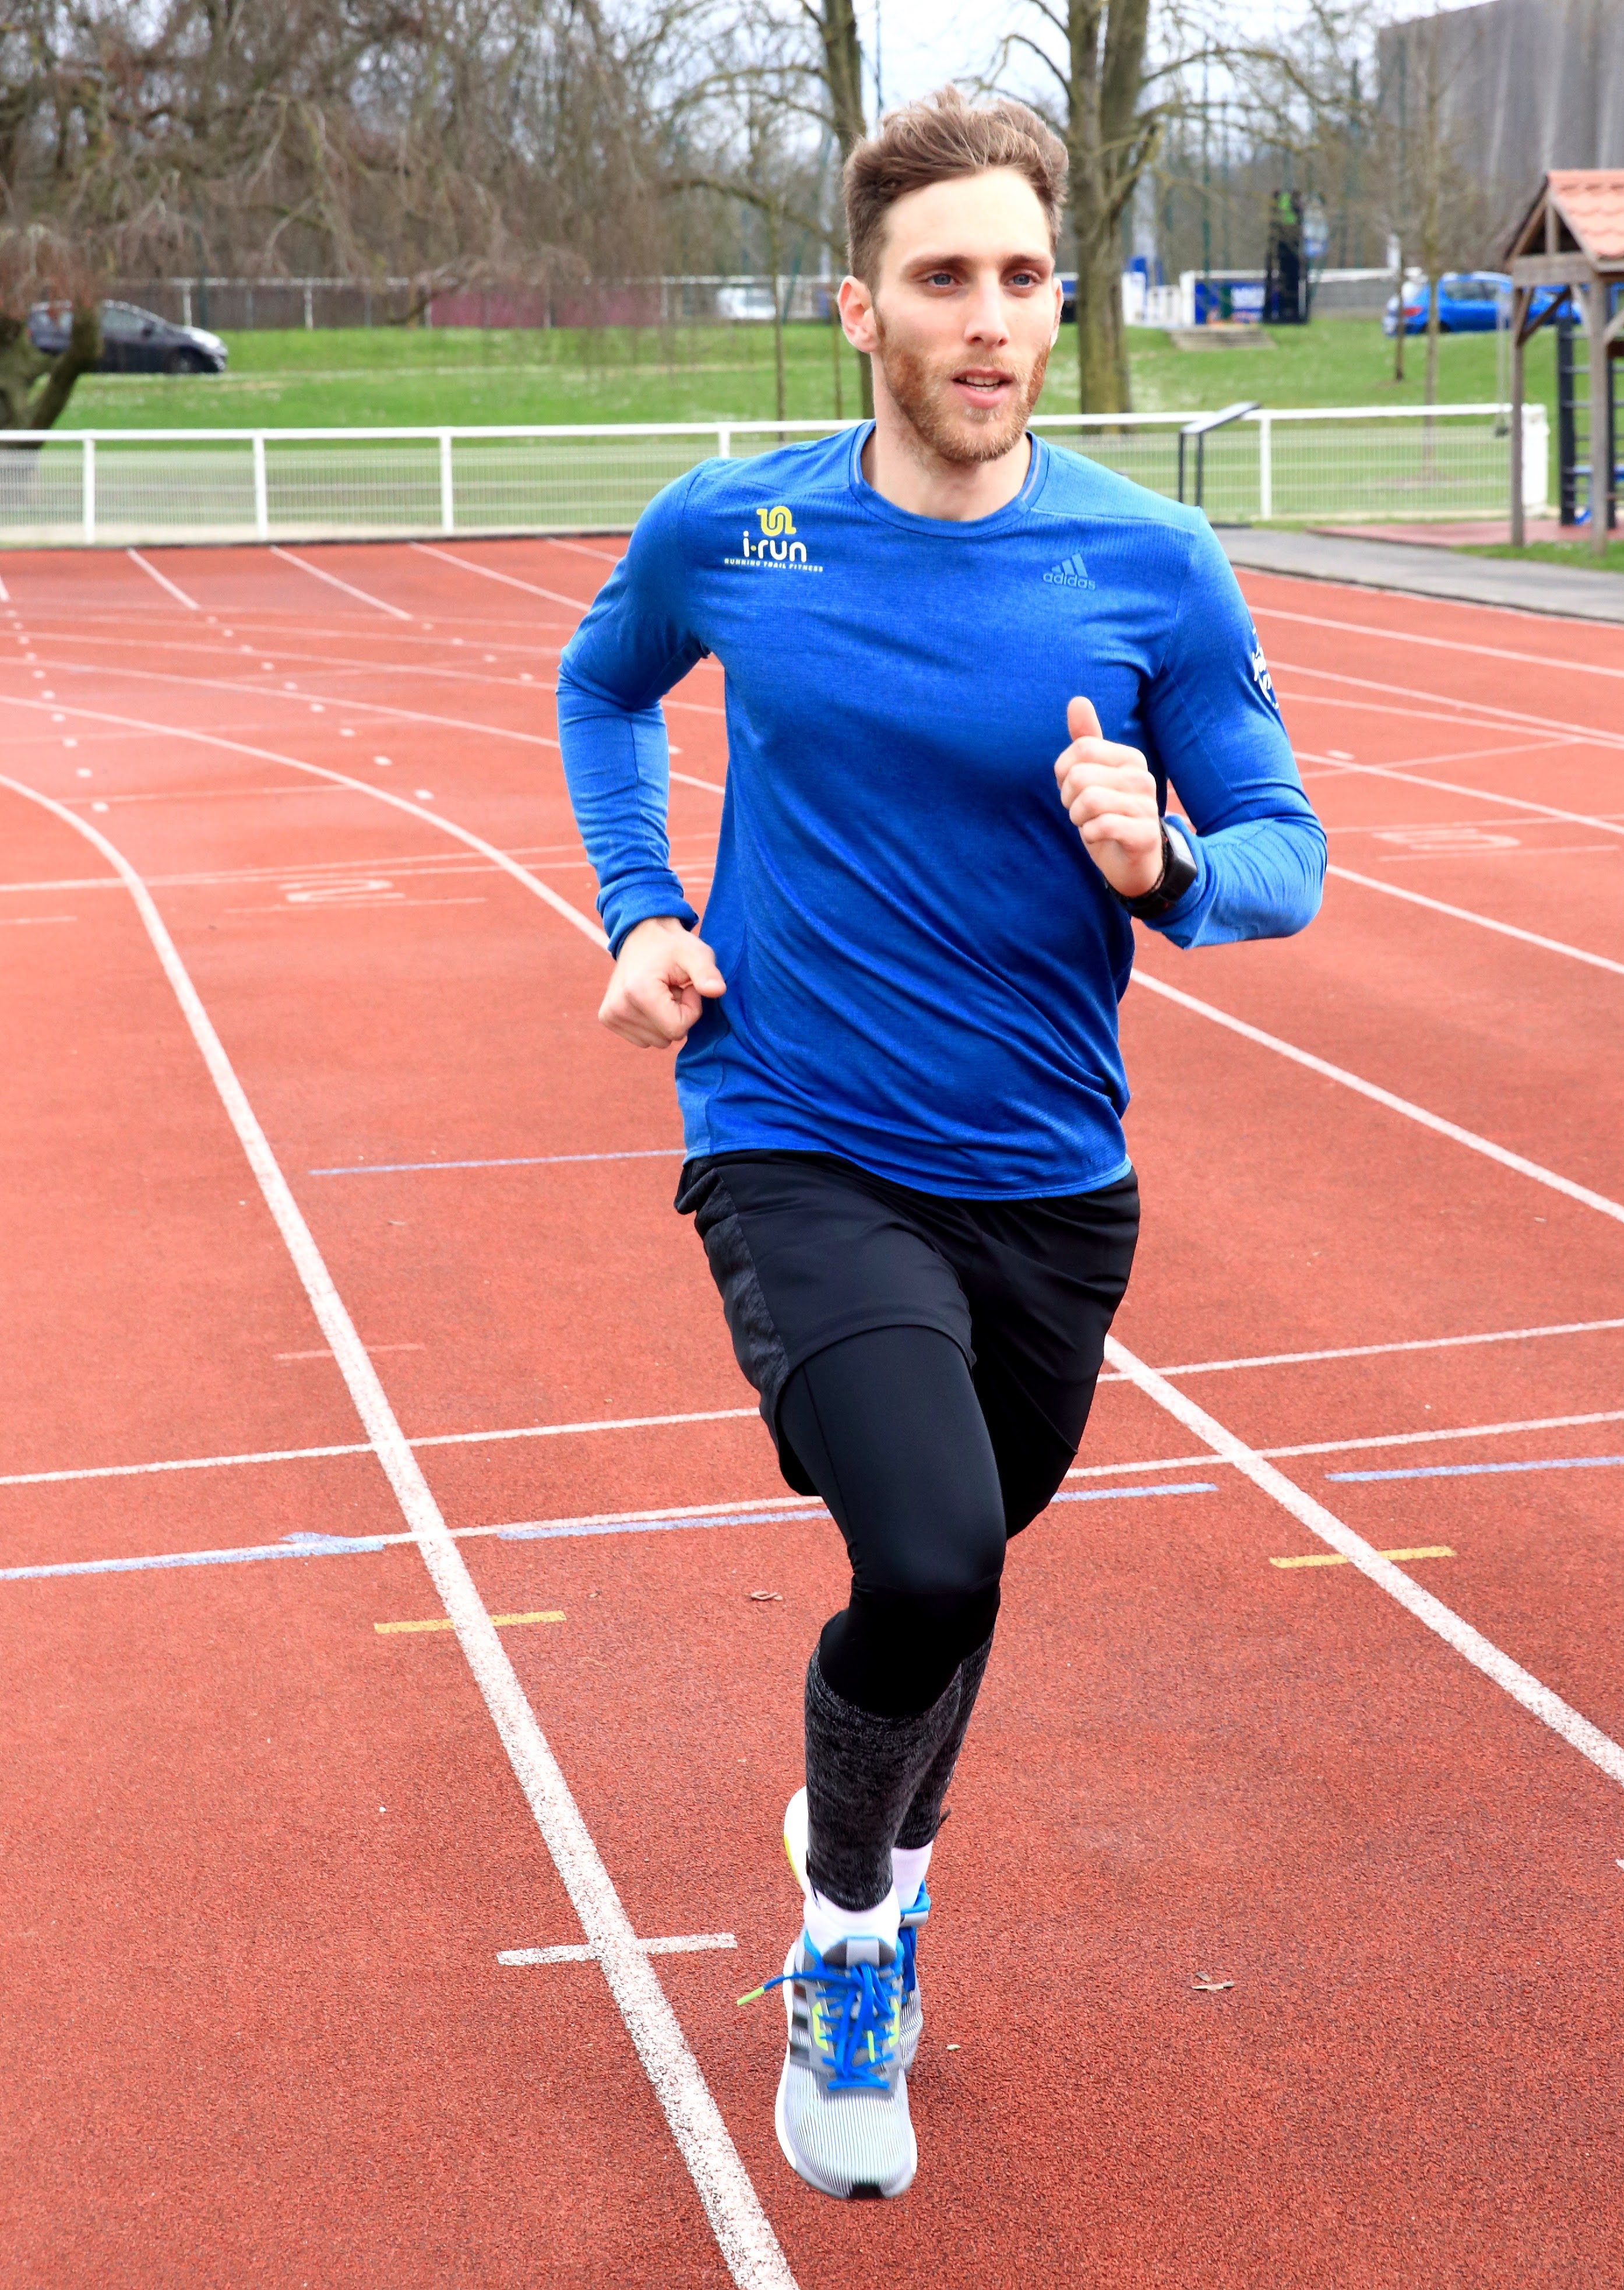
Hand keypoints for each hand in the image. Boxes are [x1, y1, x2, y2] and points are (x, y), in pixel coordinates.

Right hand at [598, 916, 725, 1048]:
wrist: (641, 934)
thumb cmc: (673, 945)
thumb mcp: (696, 954)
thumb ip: (708, 973)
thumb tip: (718, 990)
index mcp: (638, 992)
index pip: (678, 1029)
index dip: (690, 1009)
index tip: (685, 986)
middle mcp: (618, 1008)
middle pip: (667, 1037)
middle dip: (677, 1015)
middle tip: (672, 988)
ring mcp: (610, 1015)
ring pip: (656, 1041)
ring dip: (665, 1020)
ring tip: (661, 992)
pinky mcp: (608, 1018)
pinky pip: (643, 1039)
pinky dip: (652, 1023)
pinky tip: (649, 1000)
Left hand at [1053, 696, 1164, 899]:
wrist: (1133, 860)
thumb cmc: (1108, 813)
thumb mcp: (1094, 775)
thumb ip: (1087, 739)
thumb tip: (1077, 700)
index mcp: (1129, 757)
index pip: (1080, 748)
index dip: (1064, 772)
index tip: (1073, 788)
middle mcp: (1142, 777)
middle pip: (1079, 775)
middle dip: (1069, 798)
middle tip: (1081, 810)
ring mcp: (1146, 806)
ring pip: (1088, 801)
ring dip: (1079, 817)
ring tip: (1090, 822)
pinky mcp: (1144, 834)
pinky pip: (1100, 826)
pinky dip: (1090, 834)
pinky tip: (1099, 836)